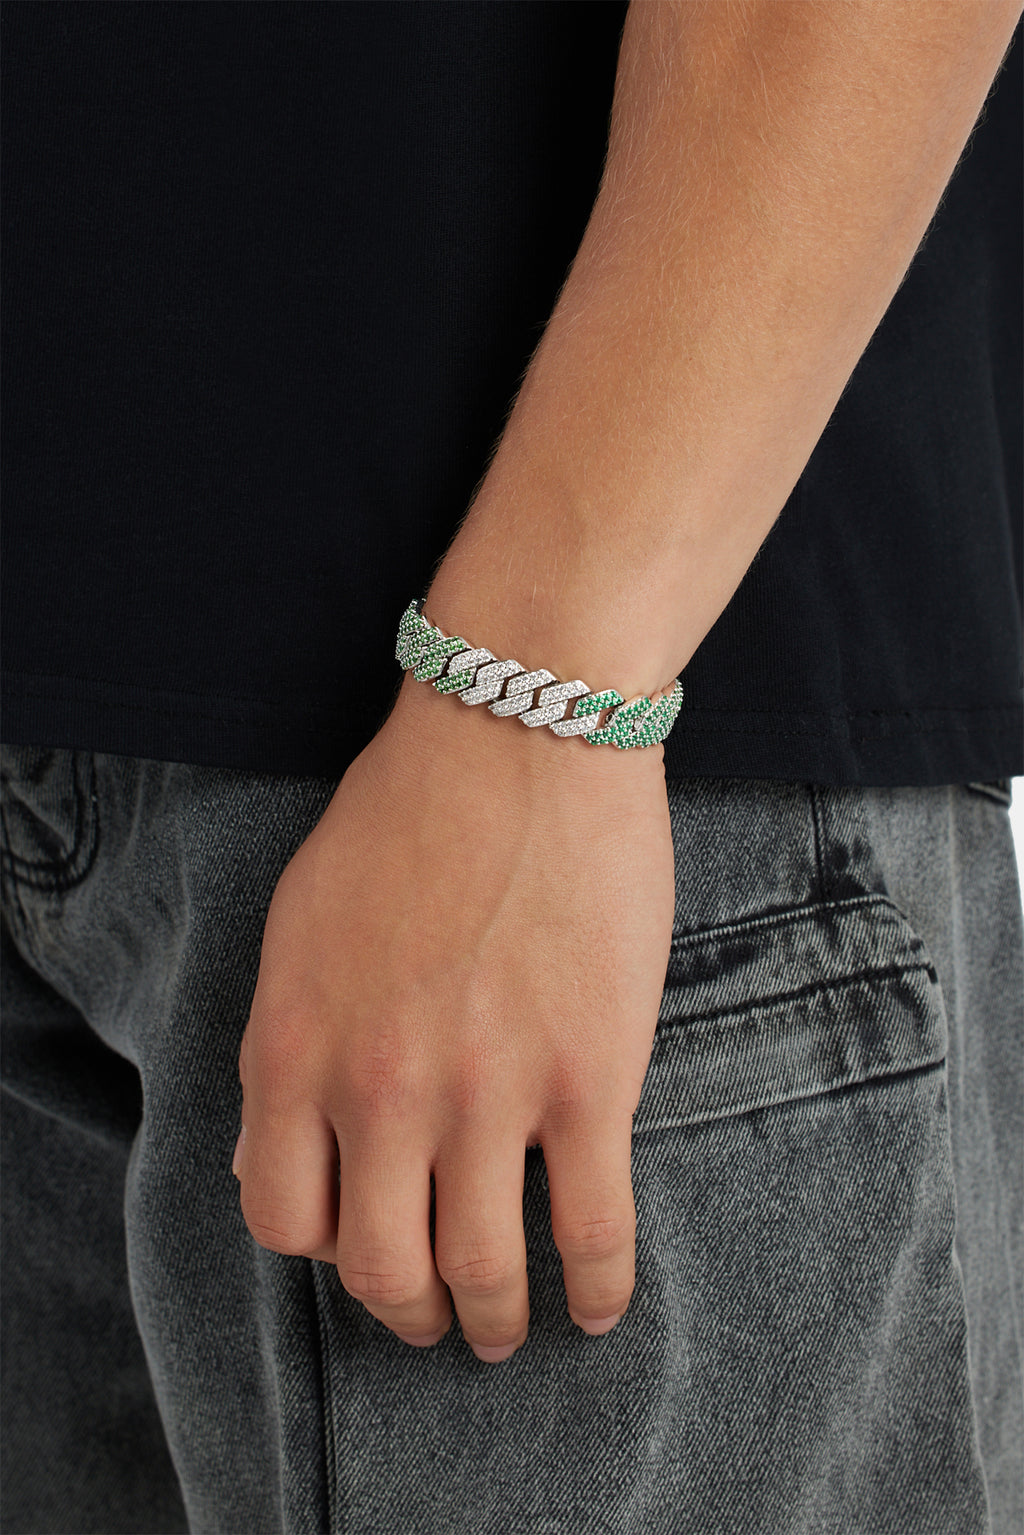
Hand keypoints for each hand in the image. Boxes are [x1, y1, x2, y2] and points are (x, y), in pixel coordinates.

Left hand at [234, 677, 675, 1362]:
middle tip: (437, 1320)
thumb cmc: (408, 812)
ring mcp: (485, 1095)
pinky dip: (594, 1291)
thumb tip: (278, 1151)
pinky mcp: (588, 1081)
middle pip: (381, 1270)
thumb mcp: (300, 927)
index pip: (283, 1219)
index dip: (324, 1255)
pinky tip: (595, 1306)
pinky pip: (590, 1232)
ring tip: (511, 1328)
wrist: (519, 731)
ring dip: (497, 1321)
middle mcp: (379, 1092)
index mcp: (294, 1050)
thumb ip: (286, 1044)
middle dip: (410, 1314)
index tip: (362, 1254)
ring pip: (483, 1271)